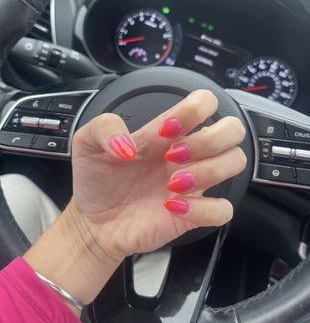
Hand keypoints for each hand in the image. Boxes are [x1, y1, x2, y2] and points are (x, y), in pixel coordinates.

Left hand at [70, 90, 246, 262]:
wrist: (94, 219)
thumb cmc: (97, 179)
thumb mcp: (87, 143)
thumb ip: (104, 127)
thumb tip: (127, 143)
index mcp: (168, 132)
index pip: (205, 103)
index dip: (193, 110)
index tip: (164, 130)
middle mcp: (188, 152)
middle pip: (233, 129)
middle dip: (210, 139)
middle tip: (174, 155)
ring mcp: (195, 182)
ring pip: (235, 162)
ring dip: (207, 171)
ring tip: (171, 183)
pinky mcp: (194, 213)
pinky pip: (224, 209)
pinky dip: (203, 209)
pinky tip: (172, 207)